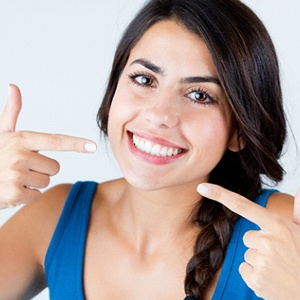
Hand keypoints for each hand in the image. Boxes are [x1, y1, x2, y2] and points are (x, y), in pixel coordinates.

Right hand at [0, 84, 96, 208]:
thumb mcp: (1, 133)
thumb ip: (11, 112)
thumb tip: (13, 86)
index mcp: (20, 139)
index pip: (55, 141)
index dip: (76, 144)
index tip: (93, 146)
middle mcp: (19, 155)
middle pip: (55, 167)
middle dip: (41, 170)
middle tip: (20, 168)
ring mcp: (16, 175)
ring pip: (46, 181)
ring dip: (33, 183)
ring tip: (14, 178)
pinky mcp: (13, 194)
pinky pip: (37, 195)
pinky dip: (26, 196)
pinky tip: (11, 189)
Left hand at [197, 183, 299, 299]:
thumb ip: (297, 212)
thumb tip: (299, 191)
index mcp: (278, 225)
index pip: (242, 205)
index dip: (220, 195)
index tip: (202, 188)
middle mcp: (268, 240)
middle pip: (247, 237)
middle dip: (259, 247)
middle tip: (279, 257)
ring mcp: (262, 260)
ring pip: (247, 255)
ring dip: (259, 263)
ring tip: (278, 270)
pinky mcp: (257, 279)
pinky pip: (244, 270)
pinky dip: (255, 276)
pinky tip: (271, 280)